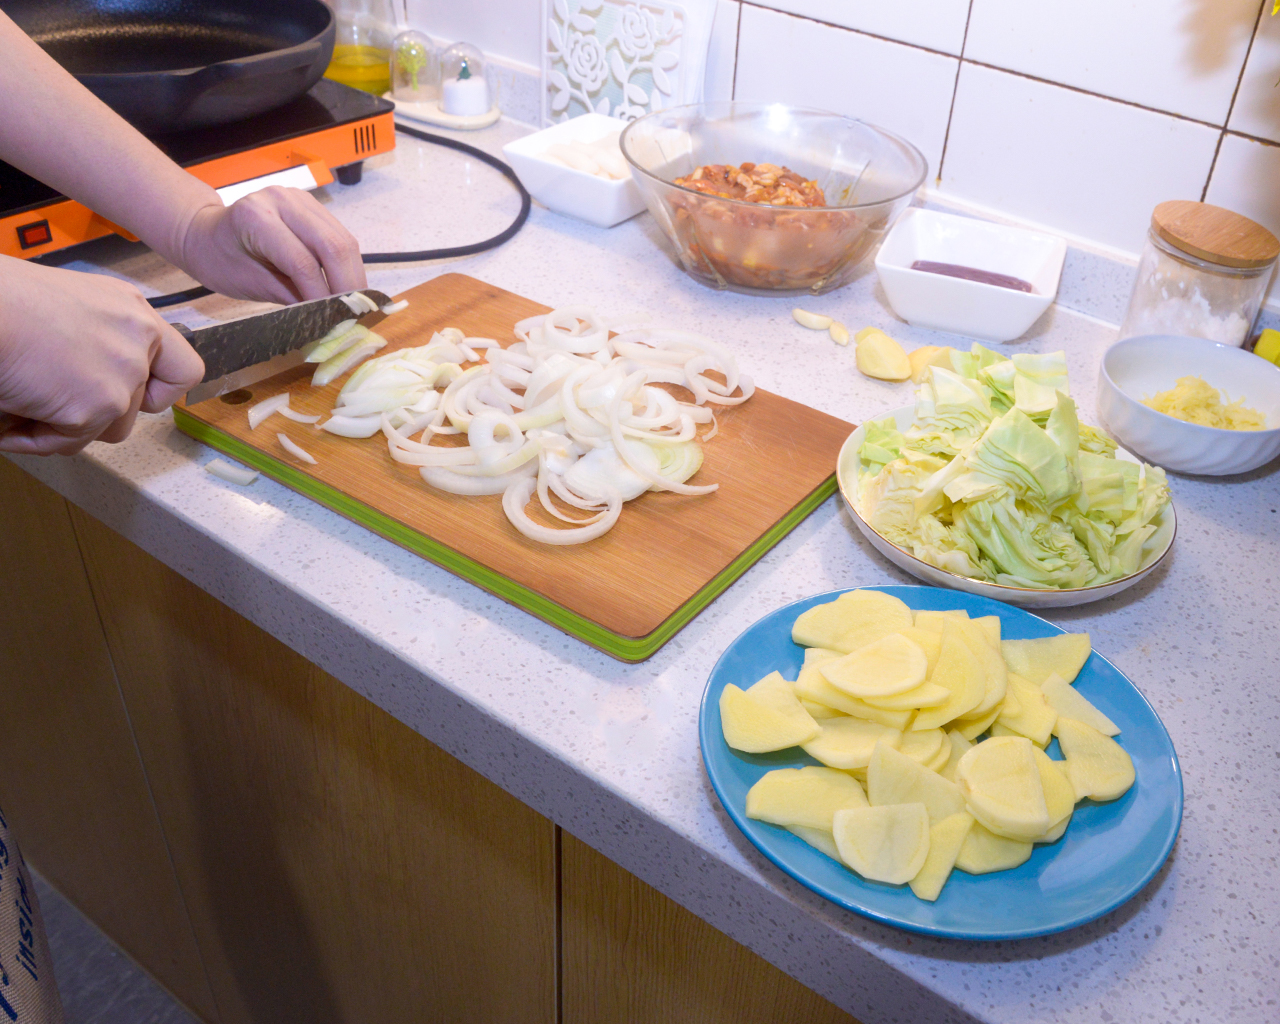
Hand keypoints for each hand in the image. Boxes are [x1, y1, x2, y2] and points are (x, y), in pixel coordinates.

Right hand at [0, 258, 203, 455]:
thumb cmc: (4, 301)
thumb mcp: (69, 307)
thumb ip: (99, 340)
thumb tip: (92, 378)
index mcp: (132, 312)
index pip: (181, 368)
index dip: (159, 391)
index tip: (138, 398)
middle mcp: (138, 340)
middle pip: (137, 407)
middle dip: (94, 412)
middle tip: (53, 399)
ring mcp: (124, 374)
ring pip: (108, 429)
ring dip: (66, 426)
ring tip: (24, 404)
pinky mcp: (98, 405)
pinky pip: (70, 442)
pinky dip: (35, 438)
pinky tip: (10, 415)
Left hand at [177, 186, 366, 304]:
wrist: (205, 233)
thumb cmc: (219, 260)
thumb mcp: (248, 284)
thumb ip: (289, 297)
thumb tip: (327, 318)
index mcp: (256, 218)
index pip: (302, 261)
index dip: (322, 295)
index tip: (334, 323)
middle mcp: (283, 201)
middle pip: (333, 245)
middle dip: (348, 285)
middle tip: (356, 316)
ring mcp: (301, 200)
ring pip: (344, 240)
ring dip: (354, 275)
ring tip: (356, 304)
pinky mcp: (312, 207)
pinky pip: (340, 237)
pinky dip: (348, 265)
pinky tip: (348, 286)